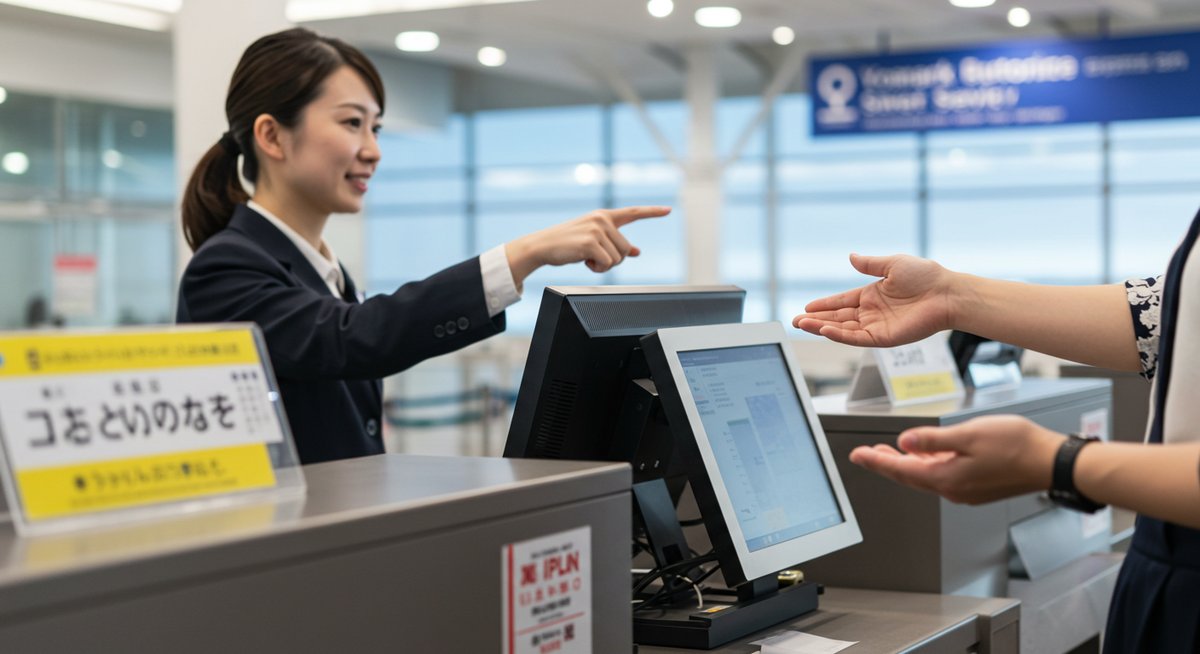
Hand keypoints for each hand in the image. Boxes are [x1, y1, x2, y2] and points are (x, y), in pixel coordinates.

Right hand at [506, 206, 669, 284]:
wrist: (542, 246)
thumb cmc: (567, 243)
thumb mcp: (593, 240)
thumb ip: (615, 243)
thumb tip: (636, 251)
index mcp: (604, 216)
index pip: (633, 212)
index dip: (652, 212)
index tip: (668, 210)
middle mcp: (602, 219)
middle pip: (626, 249)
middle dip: (612, 259)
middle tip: (592, 257)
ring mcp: (597, 230)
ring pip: (618, 258)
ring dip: (604, 265)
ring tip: (586, 258)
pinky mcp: (591, 242)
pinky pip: (608, 264)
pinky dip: (597, 269)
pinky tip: (584, 262)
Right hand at [792, 254, 956, 346]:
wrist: (946, 293)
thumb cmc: (926, 276)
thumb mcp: (893, 264)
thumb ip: (870, 264)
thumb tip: (851, 257)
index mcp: (872, 295)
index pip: (841, 302)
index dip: (824, 305)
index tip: (806, 307)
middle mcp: (871, 312)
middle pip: (837, 318)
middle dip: (816, 319)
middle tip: (796, 321)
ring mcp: (876, 326)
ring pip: (842, 329)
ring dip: (822, 328)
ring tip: (803, 325)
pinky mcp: (883, 337)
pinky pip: (856, 338)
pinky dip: (839, 336)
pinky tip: (824, 330)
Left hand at [848, 415, 1062, 504]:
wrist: (1051, 462)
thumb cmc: (1016, 446)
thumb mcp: (969, 435)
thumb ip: (933, 440)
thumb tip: (904, 442)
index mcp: (947, 478)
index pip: (900, 470)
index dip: (875, 461)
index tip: (856, 455)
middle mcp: (953, 490)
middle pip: (908, 476)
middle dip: (885, 463)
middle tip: (864, 454)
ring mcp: (965, 490)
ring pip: (925, 477)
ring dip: (905, 464)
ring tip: (887, 452)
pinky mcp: (976, 486)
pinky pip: (942, 476)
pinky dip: (927, 464)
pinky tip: (924, 454)